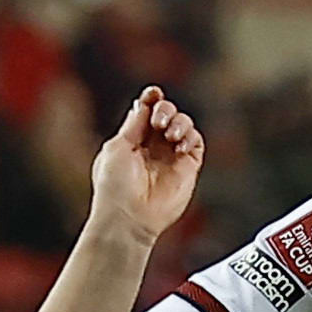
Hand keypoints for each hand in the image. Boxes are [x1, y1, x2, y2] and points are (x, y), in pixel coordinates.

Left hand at [87, 86, 204, 245]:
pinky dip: (191, 136)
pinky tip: (180, 144)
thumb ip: (134, 123)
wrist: (128, 218)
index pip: (147, 112)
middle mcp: (153, 146)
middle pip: (167, 113)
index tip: (153, 93)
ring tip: (170, 134)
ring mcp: (170, 157)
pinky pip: (196, 143)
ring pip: (183, 124)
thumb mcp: (117, 147)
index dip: (152, 99)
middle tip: (159, 121)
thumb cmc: (114, 187)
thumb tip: (144, 103)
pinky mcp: (187, 168)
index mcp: (132, 140)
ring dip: (179, 121)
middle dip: (165, 109)